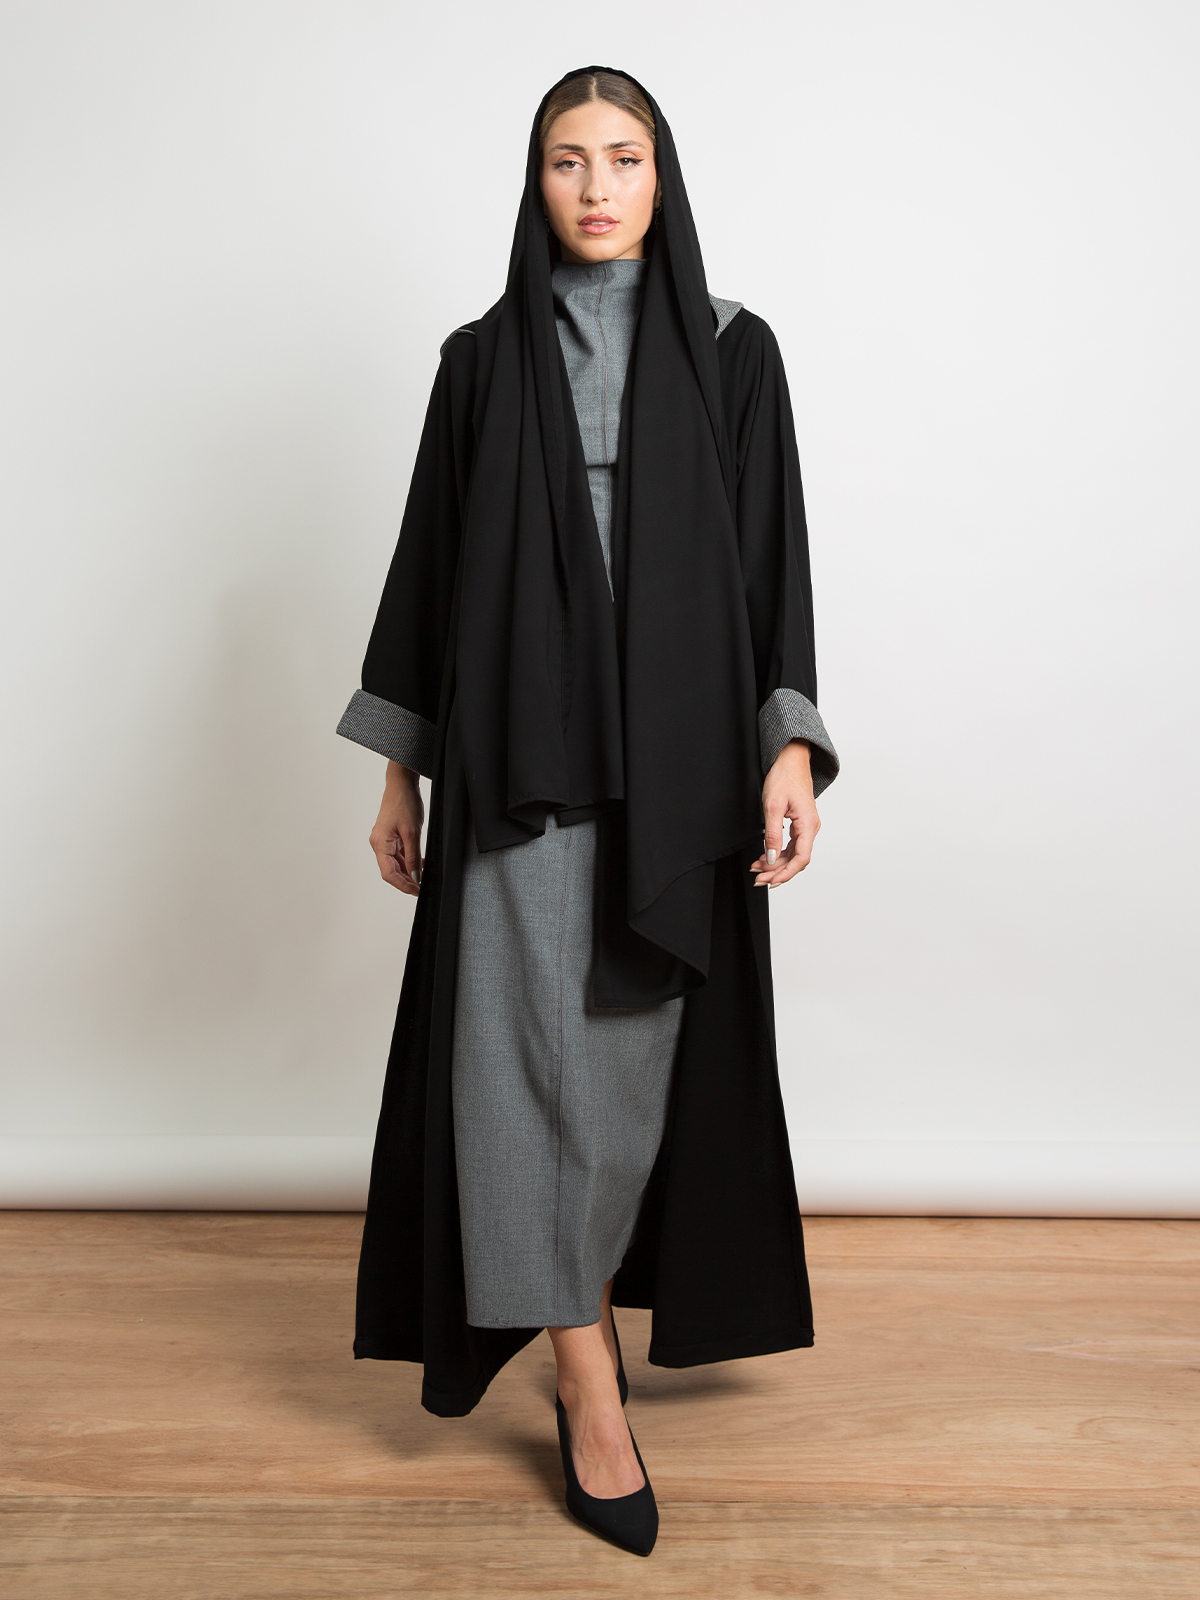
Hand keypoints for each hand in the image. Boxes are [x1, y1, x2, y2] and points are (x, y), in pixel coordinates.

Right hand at [369, 761, 423, 895]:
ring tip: (423, 878)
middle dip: (406, 880)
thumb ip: (413, 857)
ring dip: (408, 872)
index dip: (402, 885)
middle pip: (391, 870)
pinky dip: (409, 861)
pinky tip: (420, 864)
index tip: (416, 891)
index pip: (388, 873)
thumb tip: (415, 876)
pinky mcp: (391, 837)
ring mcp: (384, 841)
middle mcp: (379, 844)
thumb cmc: (404, 803)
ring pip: (395, 864)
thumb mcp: (412, 832)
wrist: (401, 784)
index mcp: (380, 844)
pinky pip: (399, 854)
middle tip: (422, 887)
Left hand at [751, 740, 819, 887]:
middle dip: (777, 872)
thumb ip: (772, 834)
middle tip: (758, 879)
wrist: (790, 760)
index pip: (801, 858)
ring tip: (757, 870)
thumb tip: (770, 858)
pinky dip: (776, 854)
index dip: (786, 873)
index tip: (771, 881)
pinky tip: (763, 858)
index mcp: (808, 824)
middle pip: (796, 860)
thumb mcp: (773, 806)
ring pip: (792, 854)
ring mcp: (806, 827)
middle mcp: (810, 828)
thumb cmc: (784, 778)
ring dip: (775, 864)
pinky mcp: (799, 825)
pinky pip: (790, 846)